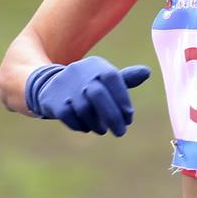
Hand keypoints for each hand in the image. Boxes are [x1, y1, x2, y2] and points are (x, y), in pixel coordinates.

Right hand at [25, 55, 149, 136]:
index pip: (114, 79)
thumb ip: (126, 78)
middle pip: (99, 95)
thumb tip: (147, 72)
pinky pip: (69, 117)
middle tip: (121, 132)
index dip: (123, 99)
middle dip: (113, 116)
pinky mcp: (53, 100)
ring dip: (97, 124)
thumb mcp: (104, 78)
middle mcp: (81, 72)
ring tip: (103, 129)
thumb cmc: (87, 84)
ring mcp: (65, 86)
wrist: (50, 85)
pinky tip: (86, 127)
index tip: (129, 117)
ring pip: (84, 109)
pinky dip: (80, 125)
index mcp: (97, 65)